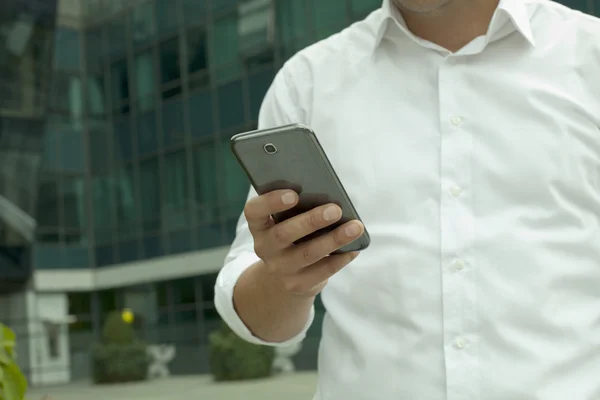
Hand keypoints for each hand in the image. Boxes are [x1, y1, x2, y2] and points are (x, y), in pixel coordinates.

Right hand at [244, 190, 364, 296]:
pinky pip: (322, 271)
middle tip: (335, 209)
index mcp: (259, 225)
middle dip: (311, 221)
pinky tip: (354, 248)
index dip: (271, 202)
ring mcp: (279, 269)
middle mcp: (264, 247)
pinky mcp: (296, 284)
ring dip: (334, 239)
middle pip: (284, 233)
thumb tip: (329, 198)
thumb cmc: (291, 235)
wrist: (284, 275)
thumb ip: (297, 209)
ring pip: (307, 253)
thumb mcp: (284, 221)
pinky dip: (340, 258)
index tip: (293, 194)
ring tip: (355, 227)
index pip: (254, 211)